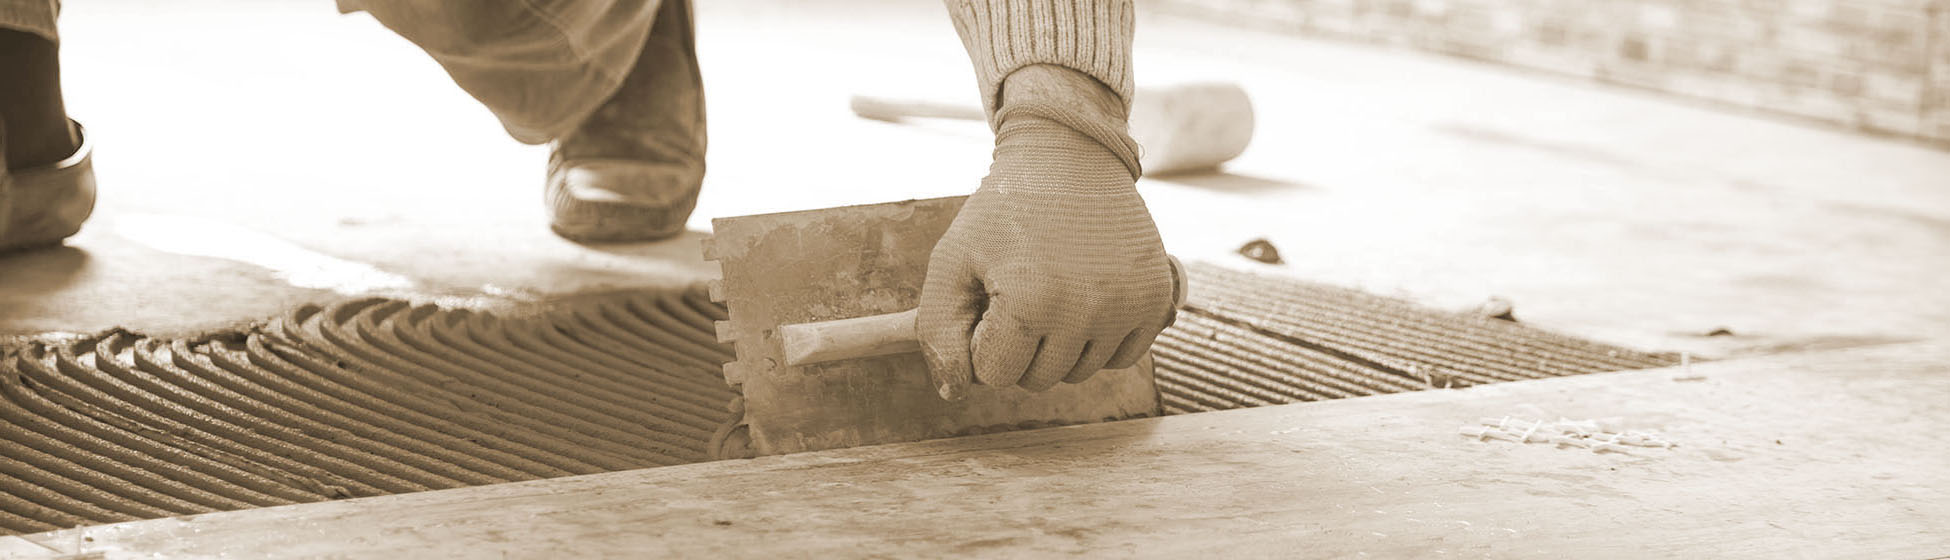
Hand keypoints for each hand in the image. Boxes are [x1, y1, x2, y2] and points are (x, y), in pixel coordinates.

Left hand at [915, 105, 1175, 400]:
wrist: (1071, 157)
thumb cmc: (1004, 211)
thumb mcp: (952, 259)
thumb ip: (937, 330)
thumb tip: (955, 393)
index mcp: (1029, 302)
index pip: (993, 375)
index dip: (983, 338)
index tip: (991, 296)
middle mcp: (1086, 310)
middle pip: (1037, 380)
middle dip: (1019, 345)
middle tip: (1021, 288)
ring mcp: (1127, 307)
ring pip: (1079, 373)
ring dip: (1059, 345)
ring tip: (1053, 289)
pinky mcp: (1156, 301)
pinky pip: (1122, 359)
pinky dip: (1100, 340)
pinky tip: (1088, 297)